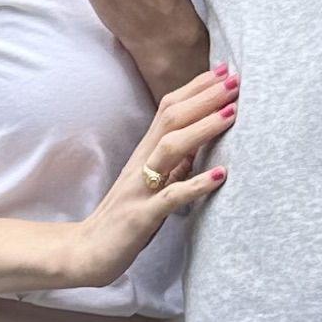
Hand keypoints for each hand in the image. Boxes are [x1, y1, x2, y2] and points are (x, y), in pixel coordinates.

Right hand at [50, 68, 235, 288]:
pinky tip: (221, 175)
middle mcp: (141, 164)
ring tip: (231, 114)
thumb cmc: (123, 217)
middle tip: (235, 81)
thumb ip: (173, 163)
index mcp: (143, 153)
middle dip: (204, 98)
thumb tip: (201, 144)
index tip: (223, 71)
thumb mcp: (150, 183)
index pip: (168, 109)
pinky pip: (171, 197)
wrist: (86, 251)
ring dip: (202, 129)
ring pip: (170, 149)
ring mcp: (140, 189)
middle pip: (171, 119)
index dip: (195, 88)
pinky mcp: (142, 216)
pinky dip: (197, 184)